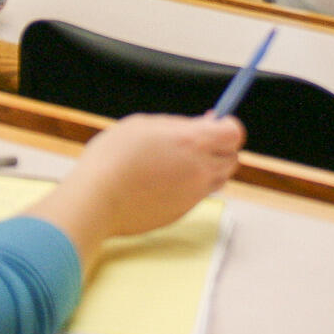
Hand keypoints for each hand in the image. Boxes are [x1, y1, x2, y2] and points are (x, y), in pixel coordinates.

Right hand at [30, 114, 243, 246]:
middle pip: (232, 158)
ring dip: (207, 168)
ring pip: (217, 178)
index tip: (213, 121)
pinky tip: (163, 180)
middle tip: (197, 141)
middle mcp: (200, 169)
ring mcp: (193, 194)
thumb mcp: (144, 125)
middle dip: (220, 148)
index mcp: (193, 141)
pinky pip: (197, 195)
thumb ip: (178, 126)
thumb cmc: (115, 157)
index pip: (234, 132)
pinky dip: (189, 186)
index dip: (227, 125)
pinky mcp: (182, 212)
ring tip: (178, 161)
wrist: (98, 199)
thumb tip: (199, 126)